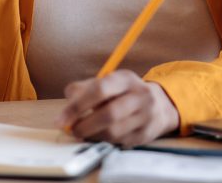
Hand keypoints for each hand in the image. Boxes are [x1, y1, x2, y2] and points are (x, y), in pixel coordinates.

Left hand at [55, 70, 179, 145]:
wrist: (160, 105)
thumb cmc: (124, 93)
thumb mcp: (108, 82)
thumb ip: (85, 88)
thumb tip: (68, 101)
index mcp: (125, 78)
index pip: (99, 90)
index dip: (77, 106)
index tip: (60, 119)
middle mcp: (139, 95)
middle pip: (108, 114)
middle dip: (85, 126)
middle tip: (72, 130)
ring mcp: (146, 116)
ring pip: (114, 132)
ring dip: (93, 136)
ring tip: (84, 133)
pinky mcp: (146, 134)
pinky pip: (120, 142)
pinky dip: (104, 142)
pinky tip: (99, 137)